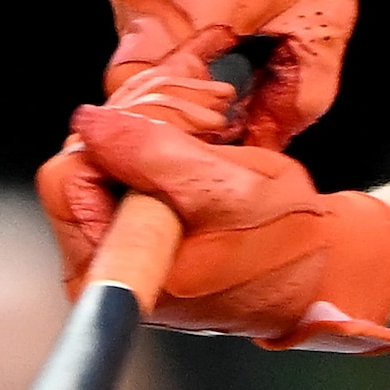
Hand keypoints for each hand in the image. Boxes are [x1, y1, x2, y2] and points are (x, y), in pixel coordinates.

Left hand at [59, 105, 389, 352]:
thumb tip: (92, 124)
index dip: (122, 136)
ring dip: (159, 119)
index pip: (69, 176)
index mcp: (120, 270)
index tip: (178, 132)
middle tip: (205, 123)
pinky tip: (204, 135)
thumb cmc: (287, 245)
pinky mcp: (136, 219)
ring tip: (214, 129)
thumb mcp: (227, 190)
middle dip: (143, 122)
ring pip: (103, 145)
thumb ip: (152, 154)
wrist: (320, 266)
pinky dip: (163, 130)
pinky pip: (124, 154)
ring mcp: (120, 241)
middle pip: (82, 155)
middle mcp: (107, 261)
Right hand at [95, 0, 369, 141]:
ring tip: (240, 52)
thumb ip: (298, 92)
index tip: (219, 138)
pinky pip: (150, 7)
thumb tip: (275, 136)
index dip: (183, 135)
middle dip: (188, 101)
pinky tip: (228, 11)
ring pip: (144, 44)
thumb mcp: (324, 16)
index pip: (146, 110)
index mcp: (181, 14)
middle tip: (237, 106)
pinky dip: (182, 25)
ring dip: (186, 61)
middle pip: (143, 80)